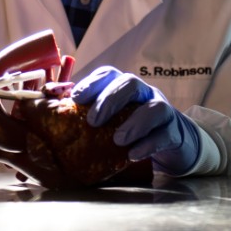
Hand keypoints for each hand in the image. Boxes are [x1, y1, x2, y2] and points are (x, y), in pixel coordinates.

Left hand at [71, 65, 201, 175]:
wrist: (171, 142)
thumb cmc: (132, 127)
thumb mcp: (112, 119)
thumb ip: (89, 115)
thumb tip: (55, 111)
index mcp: (125, 88)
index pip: (109, 75)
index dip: (92, 83)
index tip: (76, 98)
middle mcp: (144, 94)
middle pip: (131, 84)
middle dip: (111, 100)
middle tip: (93, 121)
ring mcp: (163, 111)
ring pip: (154, 108)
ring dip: (135, 123)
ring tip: (118, 140)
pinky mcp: (174, 133)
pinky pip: (165, 135)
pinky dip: (149, 144)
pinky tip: (133, 155)